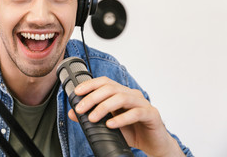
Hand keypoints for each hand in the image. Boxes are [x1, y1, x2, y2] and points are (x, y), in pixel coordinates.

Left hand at [67, 76, 184, 156]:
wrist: (154, 144)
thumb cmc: (132, 131)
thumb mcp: (108, 124)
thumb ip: (92, 116)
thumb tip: (72, 112)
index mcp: (122, 93)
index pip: (105, 82)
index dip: (90, 84)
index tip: (76, 92)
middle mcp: (132, 94)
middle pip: (111, 88)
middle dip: (93, 97)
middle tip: (81, 109)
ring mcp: (143, 103)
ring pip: (121, 98)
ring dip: (104, 107)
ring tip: (93, 118)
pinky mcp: (151, 114)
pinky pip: (135, 113)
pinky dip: (121, 119)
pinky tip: (111, 124)